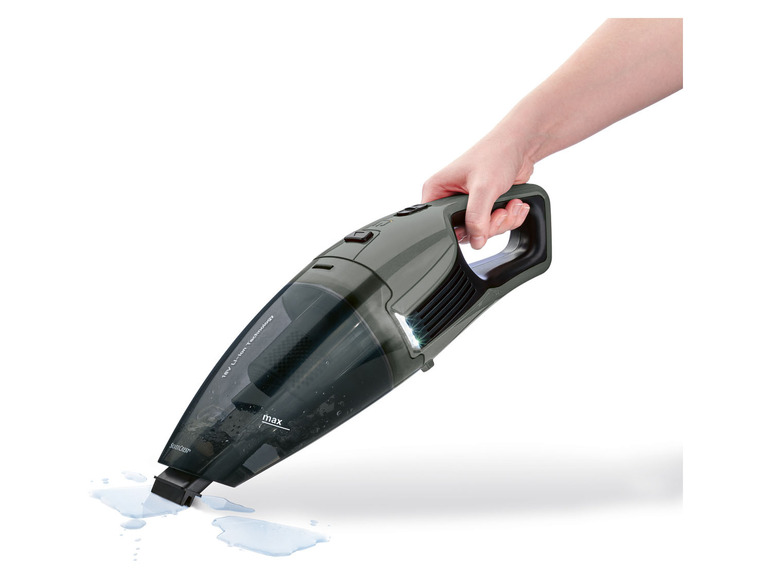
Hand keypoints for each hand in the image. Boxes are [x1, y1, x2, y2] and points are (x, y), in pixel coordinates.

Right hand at [421, 133, 533, 248]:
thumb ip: (476, 218)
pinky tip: (514, 203)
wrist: (520, 146)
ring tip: (510, 204)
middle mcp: (450, 198)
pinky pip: (495, 226)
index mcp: (438, 191)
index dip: (460, 229)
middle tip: (498, 211)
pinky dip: (510, 218)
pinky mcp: (485, 207)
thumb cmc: (496, 154)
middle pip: (464, 232)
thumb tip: (476, 241)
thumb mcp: (483, 188)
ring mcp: (469, 204)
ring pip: (482, 231)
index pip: (439, 224)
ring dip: (502, 221)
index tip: (479, 221)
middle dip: (488, 226)